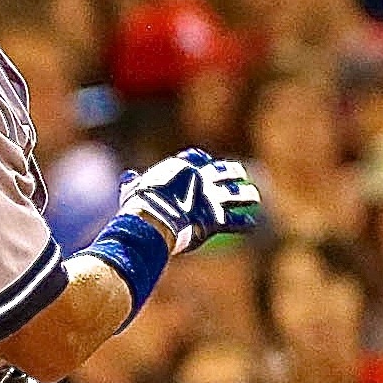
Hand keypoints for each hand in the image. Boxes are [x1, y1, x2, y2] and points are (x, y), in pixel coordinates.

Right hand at [119, 149, 260, 253]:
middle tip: (239, 174)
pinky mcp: (216, 218)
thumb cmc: (138, 205)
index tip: (208, 162)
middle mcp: (202, 179)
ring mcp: (212, 198)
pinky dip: (245, 223)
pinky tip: (253, 224)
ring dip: (247, 195)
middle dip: (233, 172)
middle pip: (224, 172)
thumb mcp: (133, 189)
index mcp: (183, 169)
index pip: (197, 158)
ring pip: (236, 194)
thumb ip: (134, 182)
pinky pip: (235, 221)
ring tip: (254, 196)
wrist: (152, 219)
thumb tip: (128, 177)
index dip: (203, 160)